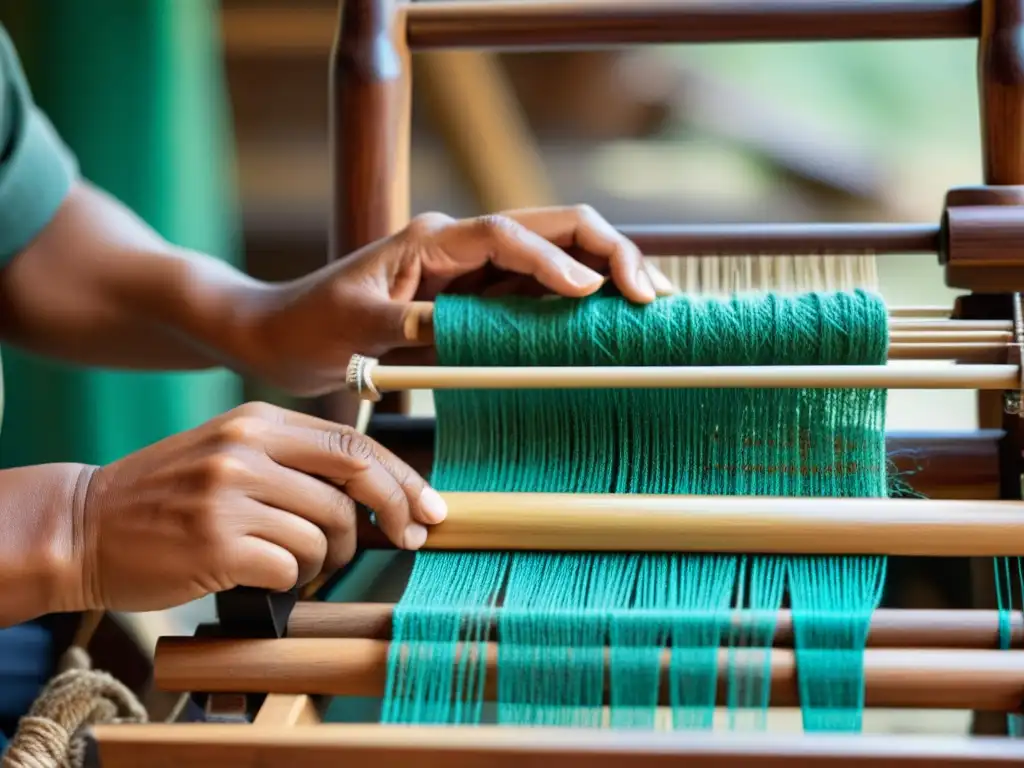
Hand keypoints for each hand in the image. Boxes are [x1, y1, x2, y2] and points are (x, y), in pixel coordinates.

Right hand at [74, 402, 444, 612]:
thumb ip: (293, 459)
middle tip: (402, 538)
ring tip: (301, 562)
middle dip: (392, 515)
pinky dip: (290, 579)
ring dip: (327, 558)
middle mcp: (246, 449)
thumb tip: (373, 490)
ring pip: (325, 533)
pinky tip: (263, 574)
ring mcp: (230, 495)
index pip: (353, 444)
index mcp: (256, 422)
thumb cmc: (165, 495)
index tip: (429, 507)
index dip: (401, 479)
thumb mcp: (229, 451)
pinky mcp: (217, 543)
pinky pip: (291, 568)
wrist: (84, 524)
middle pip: (353, 483)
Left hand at [244, 206, 674, 395]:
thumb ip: (411, 325)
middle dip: (606, 253)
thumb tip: (472, 334)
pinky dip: (578, 308)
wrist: (282, 336)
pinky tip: (608, 326)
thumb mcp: (354, 328)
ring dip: (605, 275)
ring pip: (557, 259)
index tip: (591, 293)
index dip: (554, 260)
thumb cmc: (311, 325)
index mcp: (433, 239)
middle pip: (552, 229)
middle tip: (649, 295)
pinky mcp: (479, 302)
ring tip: (650, 306)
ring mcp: (475, 273)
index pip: (507, 235)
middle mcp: (462, 247)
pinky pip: (539, 297)